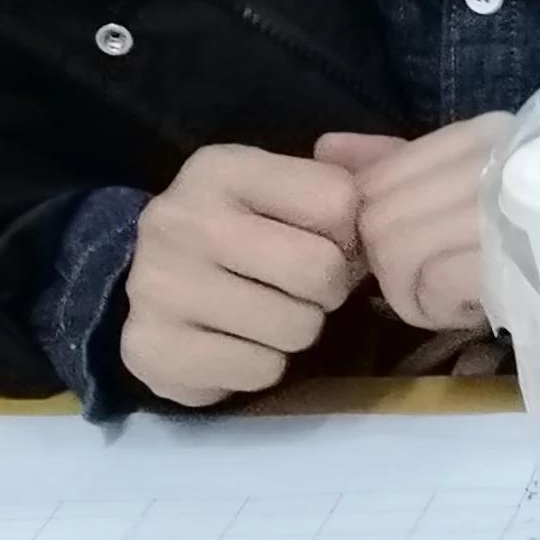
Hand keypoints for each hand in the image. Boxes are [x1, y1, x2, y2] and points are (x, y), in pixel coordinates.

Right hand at [120, 145, 365, 407]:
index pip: (338, 200)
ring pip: (295, 326)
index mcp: (220, 168)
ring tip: (268, 313)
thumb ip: (353, 174)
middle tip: (304, 288)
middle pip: (320, 269)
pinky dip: (263, 364)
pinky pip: (260, 370)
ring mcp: (157, 287)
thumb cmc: (241, 231)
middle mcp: (180, 220)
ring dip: (299, 329)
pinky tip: (236, 343)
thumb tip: (392, 169)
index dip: (350, 231)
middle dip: (329, 287)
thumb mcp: (287, 186)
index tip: (327, 240)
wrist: (147, 281)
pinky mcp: (151, 350)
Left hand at [315, 118, 507, 331]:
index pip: (379, 176)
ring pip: (395, 253)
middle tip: (438, 277)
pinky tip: (472, 306)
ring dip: (413, 291)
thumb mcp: (471, 187)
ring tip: (458, 292)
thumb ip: (398, 165)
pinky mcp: (509, 262)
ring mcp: (503, 211)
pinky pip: (428, 286)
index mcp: (486, 135)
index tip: (414, 246)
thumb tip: (326, 148)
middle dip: (392, 262)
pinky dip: (436, 308)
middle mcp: (494, 161)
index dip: (376, 221)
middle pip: (377, 218)